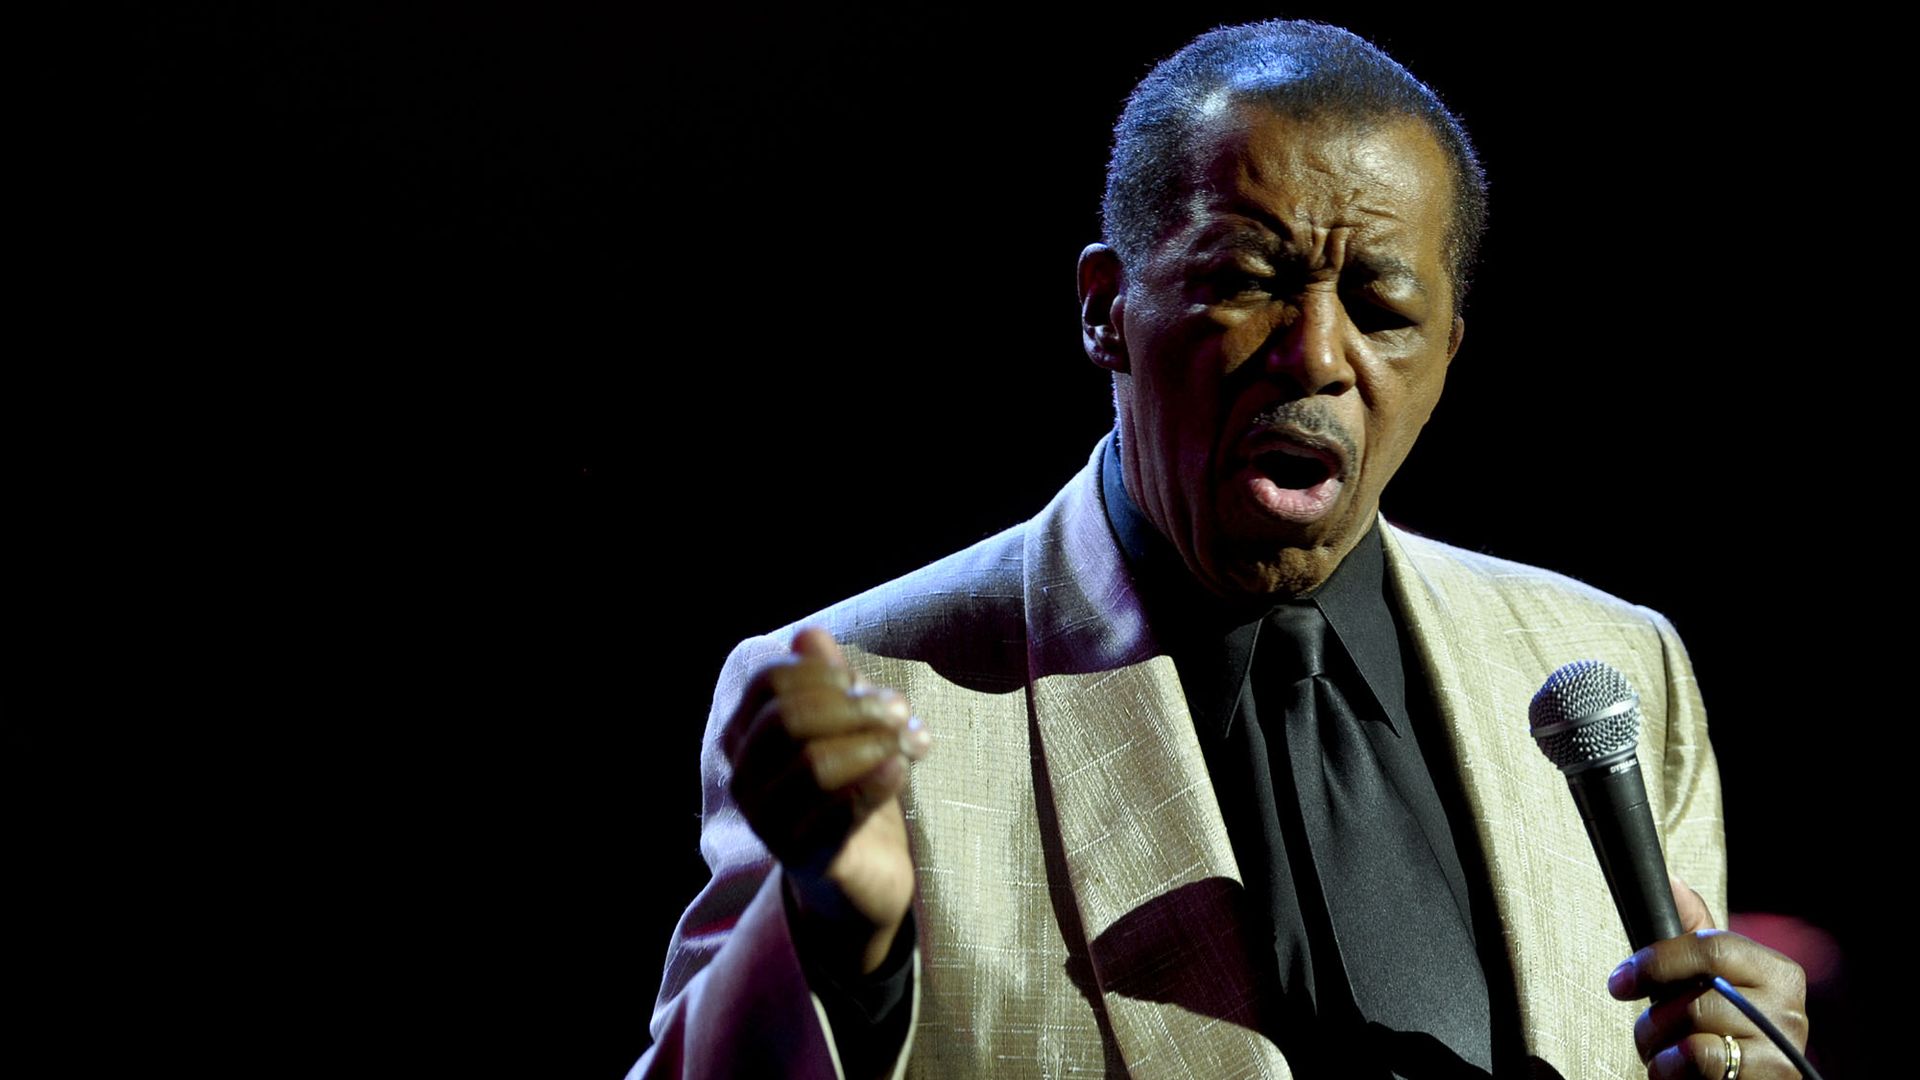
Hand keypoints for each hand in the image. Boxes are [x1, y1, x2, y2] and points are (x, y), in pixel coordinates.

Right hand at [723, 628, 928, 976]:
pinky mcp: (806, 859)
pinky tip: (904, 767)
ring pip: (814, 766)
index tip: (865, 683)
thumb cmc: (852, 786)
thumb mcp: (847, 727)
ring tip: (913, 742)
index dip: (822, 673)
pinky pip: (840, 811)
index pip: (768, 684)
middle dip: (852, 707)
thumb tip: (810, 635)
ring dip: (874, 744)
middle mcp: (746, 779)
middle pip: (787, 721)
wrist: (863, 874)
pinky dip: (878, 781)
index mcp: (746, 737)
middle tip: (900, 711)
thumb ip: (832, 682)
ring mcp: (770, 823)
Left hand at [1607, 875, 1809, 1078]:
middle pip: (1693, 1000)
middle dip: (1653, 1021)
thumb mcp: (1710, 978)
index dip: (1656, 962)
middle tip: (1647, 1032)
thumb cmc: (1721, 1028)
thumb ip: (1693, 932)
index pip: (1710, 948)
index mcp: (1777, 971)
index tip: (1619, 982)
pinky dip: (1671, 1070)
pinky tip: (1675, 1072)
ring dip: (1659, 1048)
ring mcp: (1783, 1050)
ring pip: (1692, 1036)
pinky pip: (1699, 1065)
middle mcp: (1790, 1009)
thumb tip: (1671, 880)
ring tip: (1663, 1054)